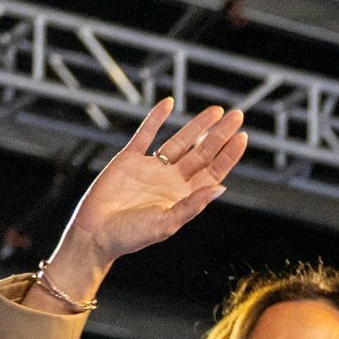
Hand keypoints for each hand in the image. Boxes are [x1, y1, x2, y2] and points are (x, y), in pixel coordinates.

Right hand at [44, 99, 245, 303]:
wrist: (96, 234)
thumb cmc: (131, 236)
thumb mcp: (166, 223)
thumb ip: (192, 205)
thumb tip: (221, 188)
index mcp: (184, 196)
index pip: (213, 171)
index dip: (228, 154)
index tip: (242, 136)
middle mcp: (171, 180)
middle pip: (202, 153)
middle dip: (220, 135)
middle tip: (237, 115)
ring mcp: (151, 168)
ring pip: (180, 141)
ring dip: (197, 126)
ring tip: (216, 111)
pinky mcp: (129, 159)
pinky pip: (145, 134)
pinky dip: (156, 118)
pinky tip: (169, 103)